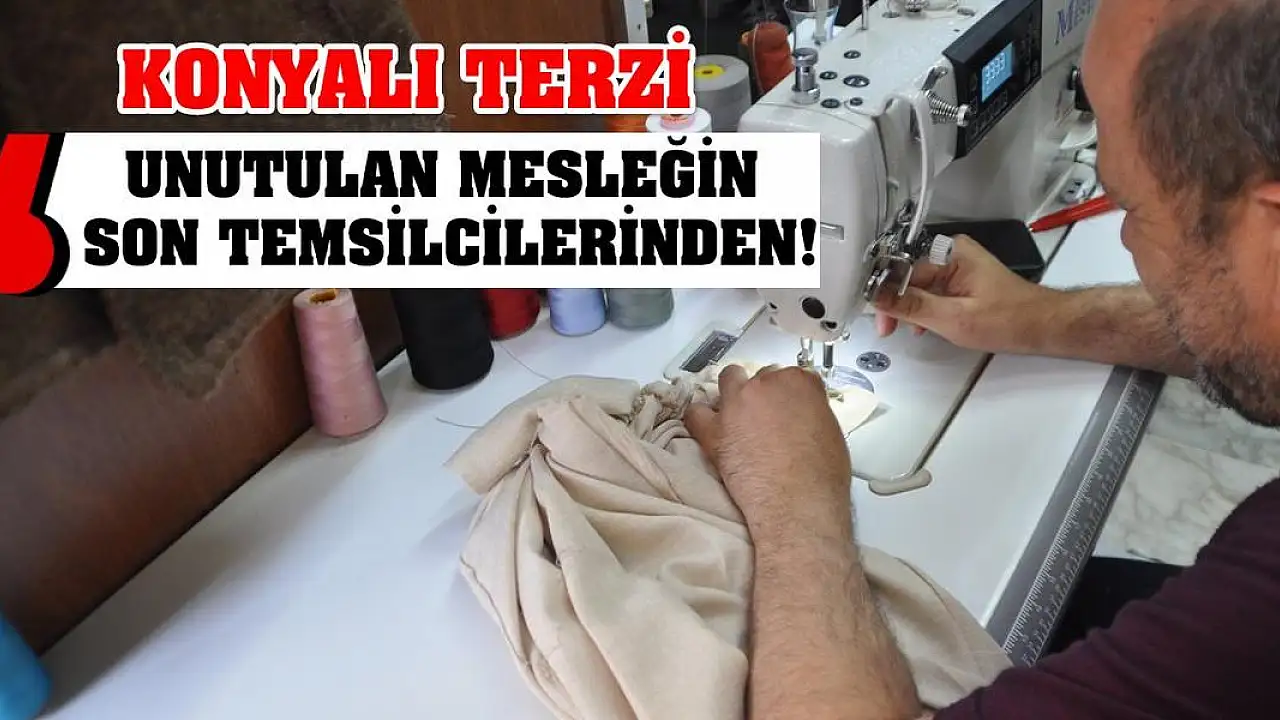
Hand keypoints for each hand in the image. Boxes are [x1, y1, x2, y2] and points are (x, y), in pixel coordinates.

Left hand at [684, 365, 851, 533]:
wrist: (796, 505)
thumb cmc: (820, 477)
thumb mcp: (830, 433)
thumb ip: (811, 413)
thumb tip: (802, 418)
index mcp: (800, 383)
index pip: (792, 376)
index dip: (789, 395)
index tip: (787, 408)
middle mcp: (766, 385)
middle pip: (760, 378)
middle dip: (763, 394)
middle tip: (765, 418)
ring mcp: (737, 404)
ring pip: (728, 380)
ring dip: (733, 393)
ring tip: (737, 414)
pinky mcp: (714, 429)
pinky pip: (696, 412)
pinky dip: (701, 416)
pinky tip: (708, 425)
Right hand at [873, 234, 1054, 353]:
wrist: (1041, 326)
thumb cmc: (1009, 319)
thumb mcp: (954, 318)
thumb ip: (912, 306)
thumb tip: (878, 296)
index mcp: (951, 253)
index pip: (903, 270)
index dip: (886, 294)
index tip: (877, 315)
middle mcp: (952, 254)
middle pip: (907, 275)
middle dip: (895, 303)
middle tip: (888, 328)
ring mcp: (956, 267)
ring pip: (916, 285)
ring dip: (908, 308)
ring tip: (906, 330)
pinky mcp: (959, 281)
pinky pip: (930, 291)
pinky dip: (923, 309)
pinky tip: (923, 326)